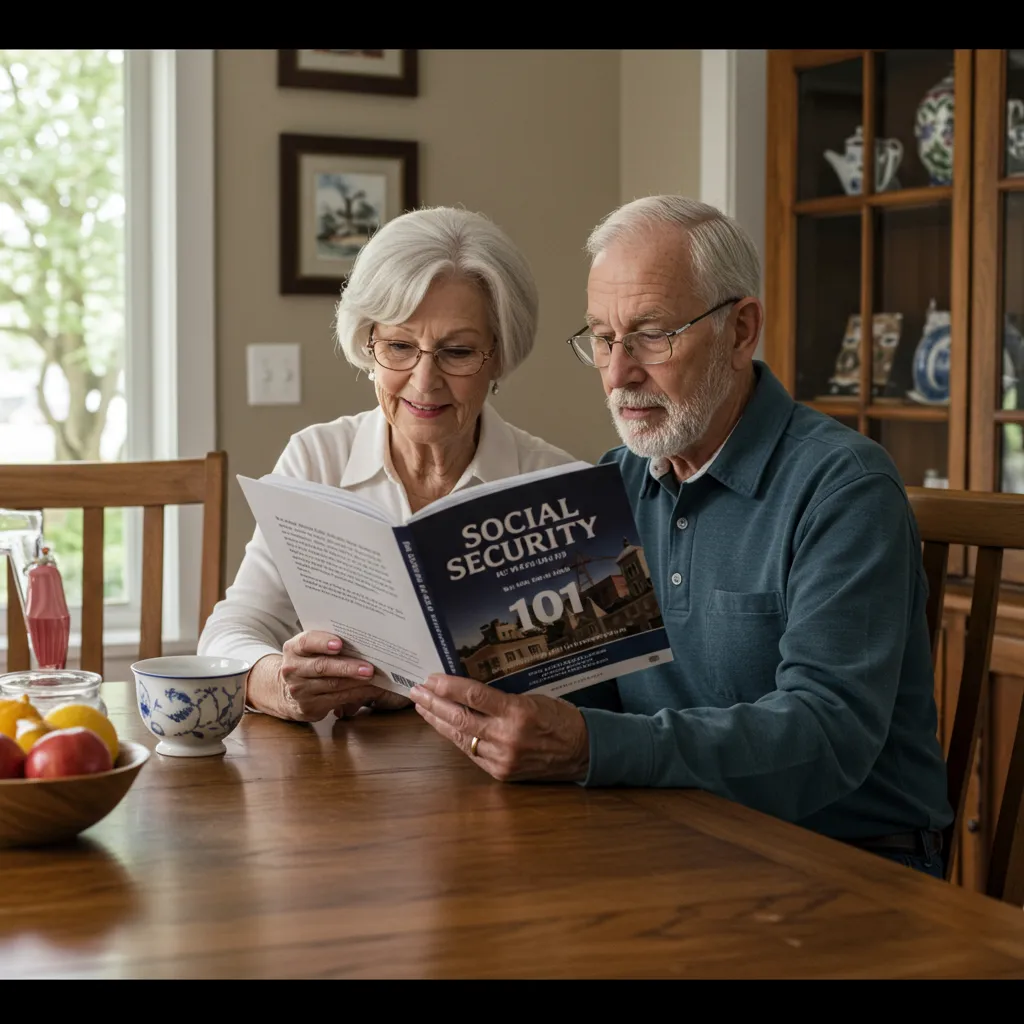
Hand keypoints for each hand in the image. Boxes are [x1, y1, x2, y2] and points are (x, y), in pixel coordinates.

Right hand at [247, 631, 410, 721]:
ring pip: (331, 687)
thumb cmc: (307, 660)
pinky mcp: (306, 709)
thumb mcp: (311, 647)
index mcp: (294, 647)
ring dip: (356, 684)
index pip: (307, 641)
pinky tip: (368, 691)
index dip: (324, 642)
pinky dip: (353, 697)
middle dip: (349, 667)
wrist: (278, 687)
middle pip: (322, 668)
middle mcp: (292, 669)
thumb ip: (331, 640)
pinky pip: (335, 702)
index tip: (342, 643)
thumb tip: (368, 628)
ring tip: (375, 678)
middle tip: (370, 667)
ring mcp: (298, 691)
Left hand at [408, 673, 589, 782]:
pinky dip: (457, 738)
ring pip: (461, 738)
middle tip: (416, 691)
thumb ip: (501, 699)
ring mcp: (503, 758)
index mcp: (518, 712)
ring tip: (422, 708)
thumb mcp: (533, 698)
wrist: (583, 751)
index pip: (474, 697)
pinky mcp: (501, 773)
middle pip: (460, 718)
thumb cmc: (560, 718)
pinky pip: (472, 752)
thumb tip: (467, 692)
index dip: (448, 687)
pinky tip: (444, 727)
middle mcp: (507, 737)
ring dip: (438, 722)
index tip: (430, 679)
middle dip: (434, 704)